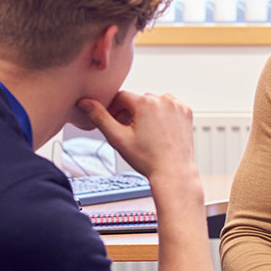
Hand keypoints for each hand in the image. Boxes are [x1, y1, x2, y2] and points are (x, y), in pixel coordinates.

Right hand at [78, 92, 195, 182]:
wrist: (174, 172)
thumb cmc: (148, 159)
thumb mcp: (118, 138)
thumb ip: (99, 117)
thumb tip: (84, 102)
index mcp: (146, 103)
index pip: (121, 97)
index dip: (114, 110)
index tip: (114, 123)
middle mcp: (163, 99)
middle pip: (137, 100)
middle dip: (130, 113)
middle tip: (128, 132)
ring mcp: (177, 105)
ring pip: (153, 102)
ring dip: (146, 112)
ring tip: (145, 133)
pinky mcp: (186, 112)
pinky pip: (168, 107)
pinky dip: (162, 115)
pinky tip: (158, 131)